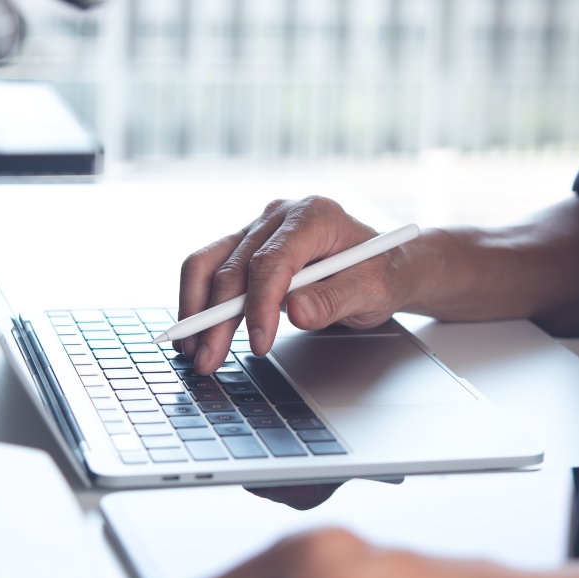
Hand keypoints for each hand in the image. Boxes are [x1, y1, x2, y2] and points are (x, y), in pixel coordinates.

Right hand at [176, 196, 416, 373]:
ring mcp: (259, 229)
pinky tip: (196, 332)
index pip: (273, 260)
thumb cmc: (381, 273)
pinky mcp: (246, 245)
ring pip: (209, 264)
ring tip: (193, 351)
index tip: (259, 343)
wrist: (384, 264)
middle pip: (234, 266)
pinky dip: (199, 301)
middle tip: (210, 360)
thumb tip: (296, 312)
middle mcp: (280, 216)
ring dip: (197, 310)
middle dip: (217, 318)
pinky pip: (210, 269)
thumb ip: (335, 299)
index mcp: (315, 216)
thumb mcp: (373, 290)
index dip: (260, 304)